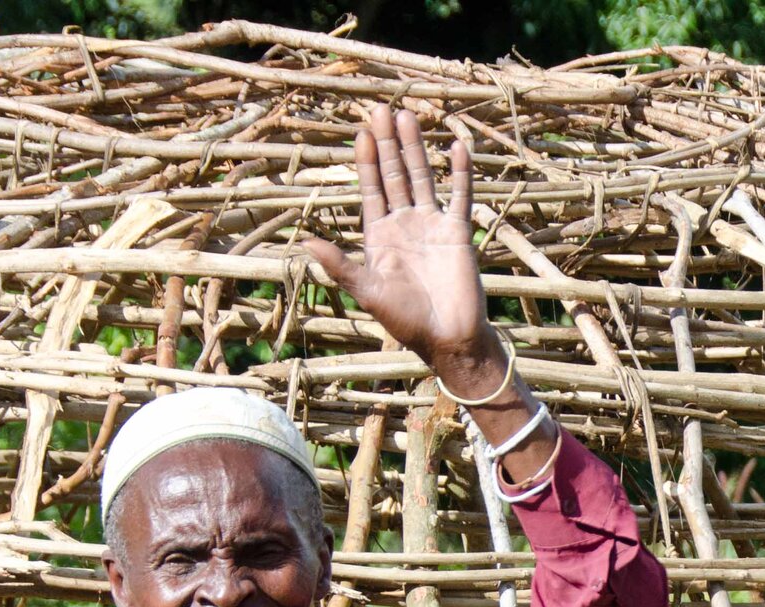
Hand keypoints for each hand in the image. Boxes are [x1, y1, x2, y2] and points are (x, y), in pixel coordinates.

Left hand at [303, 107, 508, 399]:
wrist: (448, 338)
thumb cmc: (405, 320)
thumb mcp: (367, 290)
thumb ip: (339, 265)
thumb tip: (304, 241)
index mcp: (380, 236)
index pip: (372, 189)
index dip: (367, 161)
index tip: (362, 133)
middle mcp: (405, 225)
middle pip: (395, 175)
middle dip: (389, 144)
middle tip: (382, 110)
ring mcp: (433, 226)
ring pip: (422, 178)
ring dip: (416, 149)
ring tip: (409, 118)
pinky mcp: (458, 233)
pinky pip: (460, 196)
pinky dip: (459, 174)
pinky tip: (455, 148)